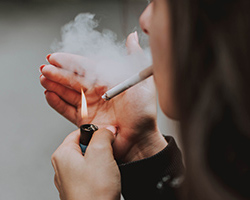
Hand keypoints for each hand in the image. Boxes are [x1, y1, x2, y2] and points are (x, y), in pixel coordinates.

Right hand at [40, 32, 166, 161]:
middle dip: (58, 73)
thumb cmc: (143, 111)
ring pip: (68, 93)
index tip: (55, 57)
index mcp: (108, 80)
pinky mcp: (84, 121)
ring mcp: (90, 106)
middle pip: (74, 80)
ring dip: (54, 85)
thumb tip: (132, 37)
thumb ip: (134, 57)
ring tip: (43, 78)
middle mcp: (97, 92)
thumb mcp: (141, 80)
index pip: (85, 67)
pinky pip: (67, 110)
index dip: (70, 61)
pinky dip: (57, 103)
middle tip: (45, 68)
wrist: (140, 139)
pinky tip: (49, 94)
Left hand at [51, 127, 120, 199]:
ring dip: (102, 162)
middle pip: (85, 146)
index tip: (107, 138)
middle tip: (108, 156)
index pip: (79, 132)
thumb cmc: (93, 194)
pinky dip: (100, 175)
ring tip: (107, 171)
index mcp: (62, 155)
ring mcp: (70, 180)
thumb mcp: (101, 153)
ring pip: (90, 161)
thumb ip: (103, 135)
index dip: (96, 133)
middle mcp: (63, 167)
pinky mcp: (79, 189)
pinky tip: (105, 181)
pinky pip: (91, 174)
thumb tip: (106, 130)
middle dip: (100, 149)